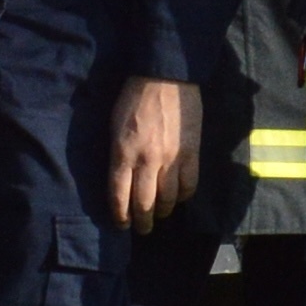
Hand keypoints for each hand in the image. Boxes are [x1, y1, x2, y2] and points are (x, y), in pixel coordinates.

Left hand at [100, 75, 198, 232]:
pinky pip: (189, 185)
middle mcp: (146, 161)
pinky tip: (179, 198)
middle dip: (142, 221)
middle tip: (142, 229)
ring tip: (160, 215)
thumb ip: (118, 153)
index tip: (122, 224)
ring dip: (162, 211)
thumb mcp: (114, 125)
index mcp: (122, 152)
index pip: (119, 195)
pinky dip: (183, 196)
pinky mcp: (192, 154)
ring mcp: (171, 159)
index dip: (120, 215)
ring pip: (167, 199)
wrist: (166, 77)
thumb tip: (121, 177)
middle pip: (144, 203)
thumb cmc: (134, 96)